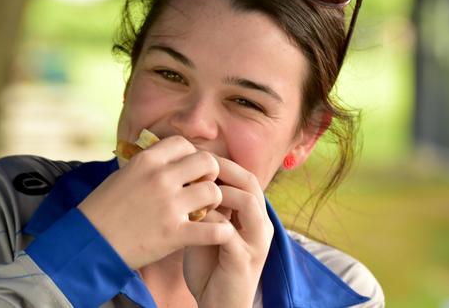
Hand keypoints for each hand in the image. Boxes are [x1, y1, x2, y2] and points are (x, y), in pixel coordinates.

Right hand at [78, 136, 233, 268]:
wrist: (88, 244)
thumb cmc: (103, 210)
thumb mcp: (122, 175)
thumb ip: (148, 165)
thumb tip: (170, 157)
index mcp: (146, 161)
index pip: (184, 144)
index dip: (191, 155)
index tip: (188, 170)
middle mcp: (160, 178)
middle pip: (207, 162)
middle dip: (210, 174)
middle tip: (202, 188)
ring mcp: (169, 206)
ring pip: (214, 192)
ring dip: (214, 202)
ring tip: (204, 211)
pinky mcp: (174, 234)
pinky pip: (215, 229)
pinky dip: (221, 231)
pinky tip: (216, 232)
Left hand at [183, 156, 274, 307]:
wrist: (219, 306)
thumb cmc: (211, 266)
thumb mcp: (209, 229)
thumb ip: (207, 206)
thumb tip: (186, 175)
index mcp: (254, 215)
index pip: (245, 177)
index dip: (222, 163)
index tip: (195, 155)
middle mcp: (261, 225)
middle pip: (250, 183)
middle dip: (223, 169)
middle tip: (196, 163)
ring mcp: (256, 242)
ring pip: (248, 202)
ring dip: (220, 191)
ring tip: (195, 188)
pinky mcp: (244, 261)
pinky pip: (229, 232)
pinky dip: (209, 221)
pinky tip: (191, 218)